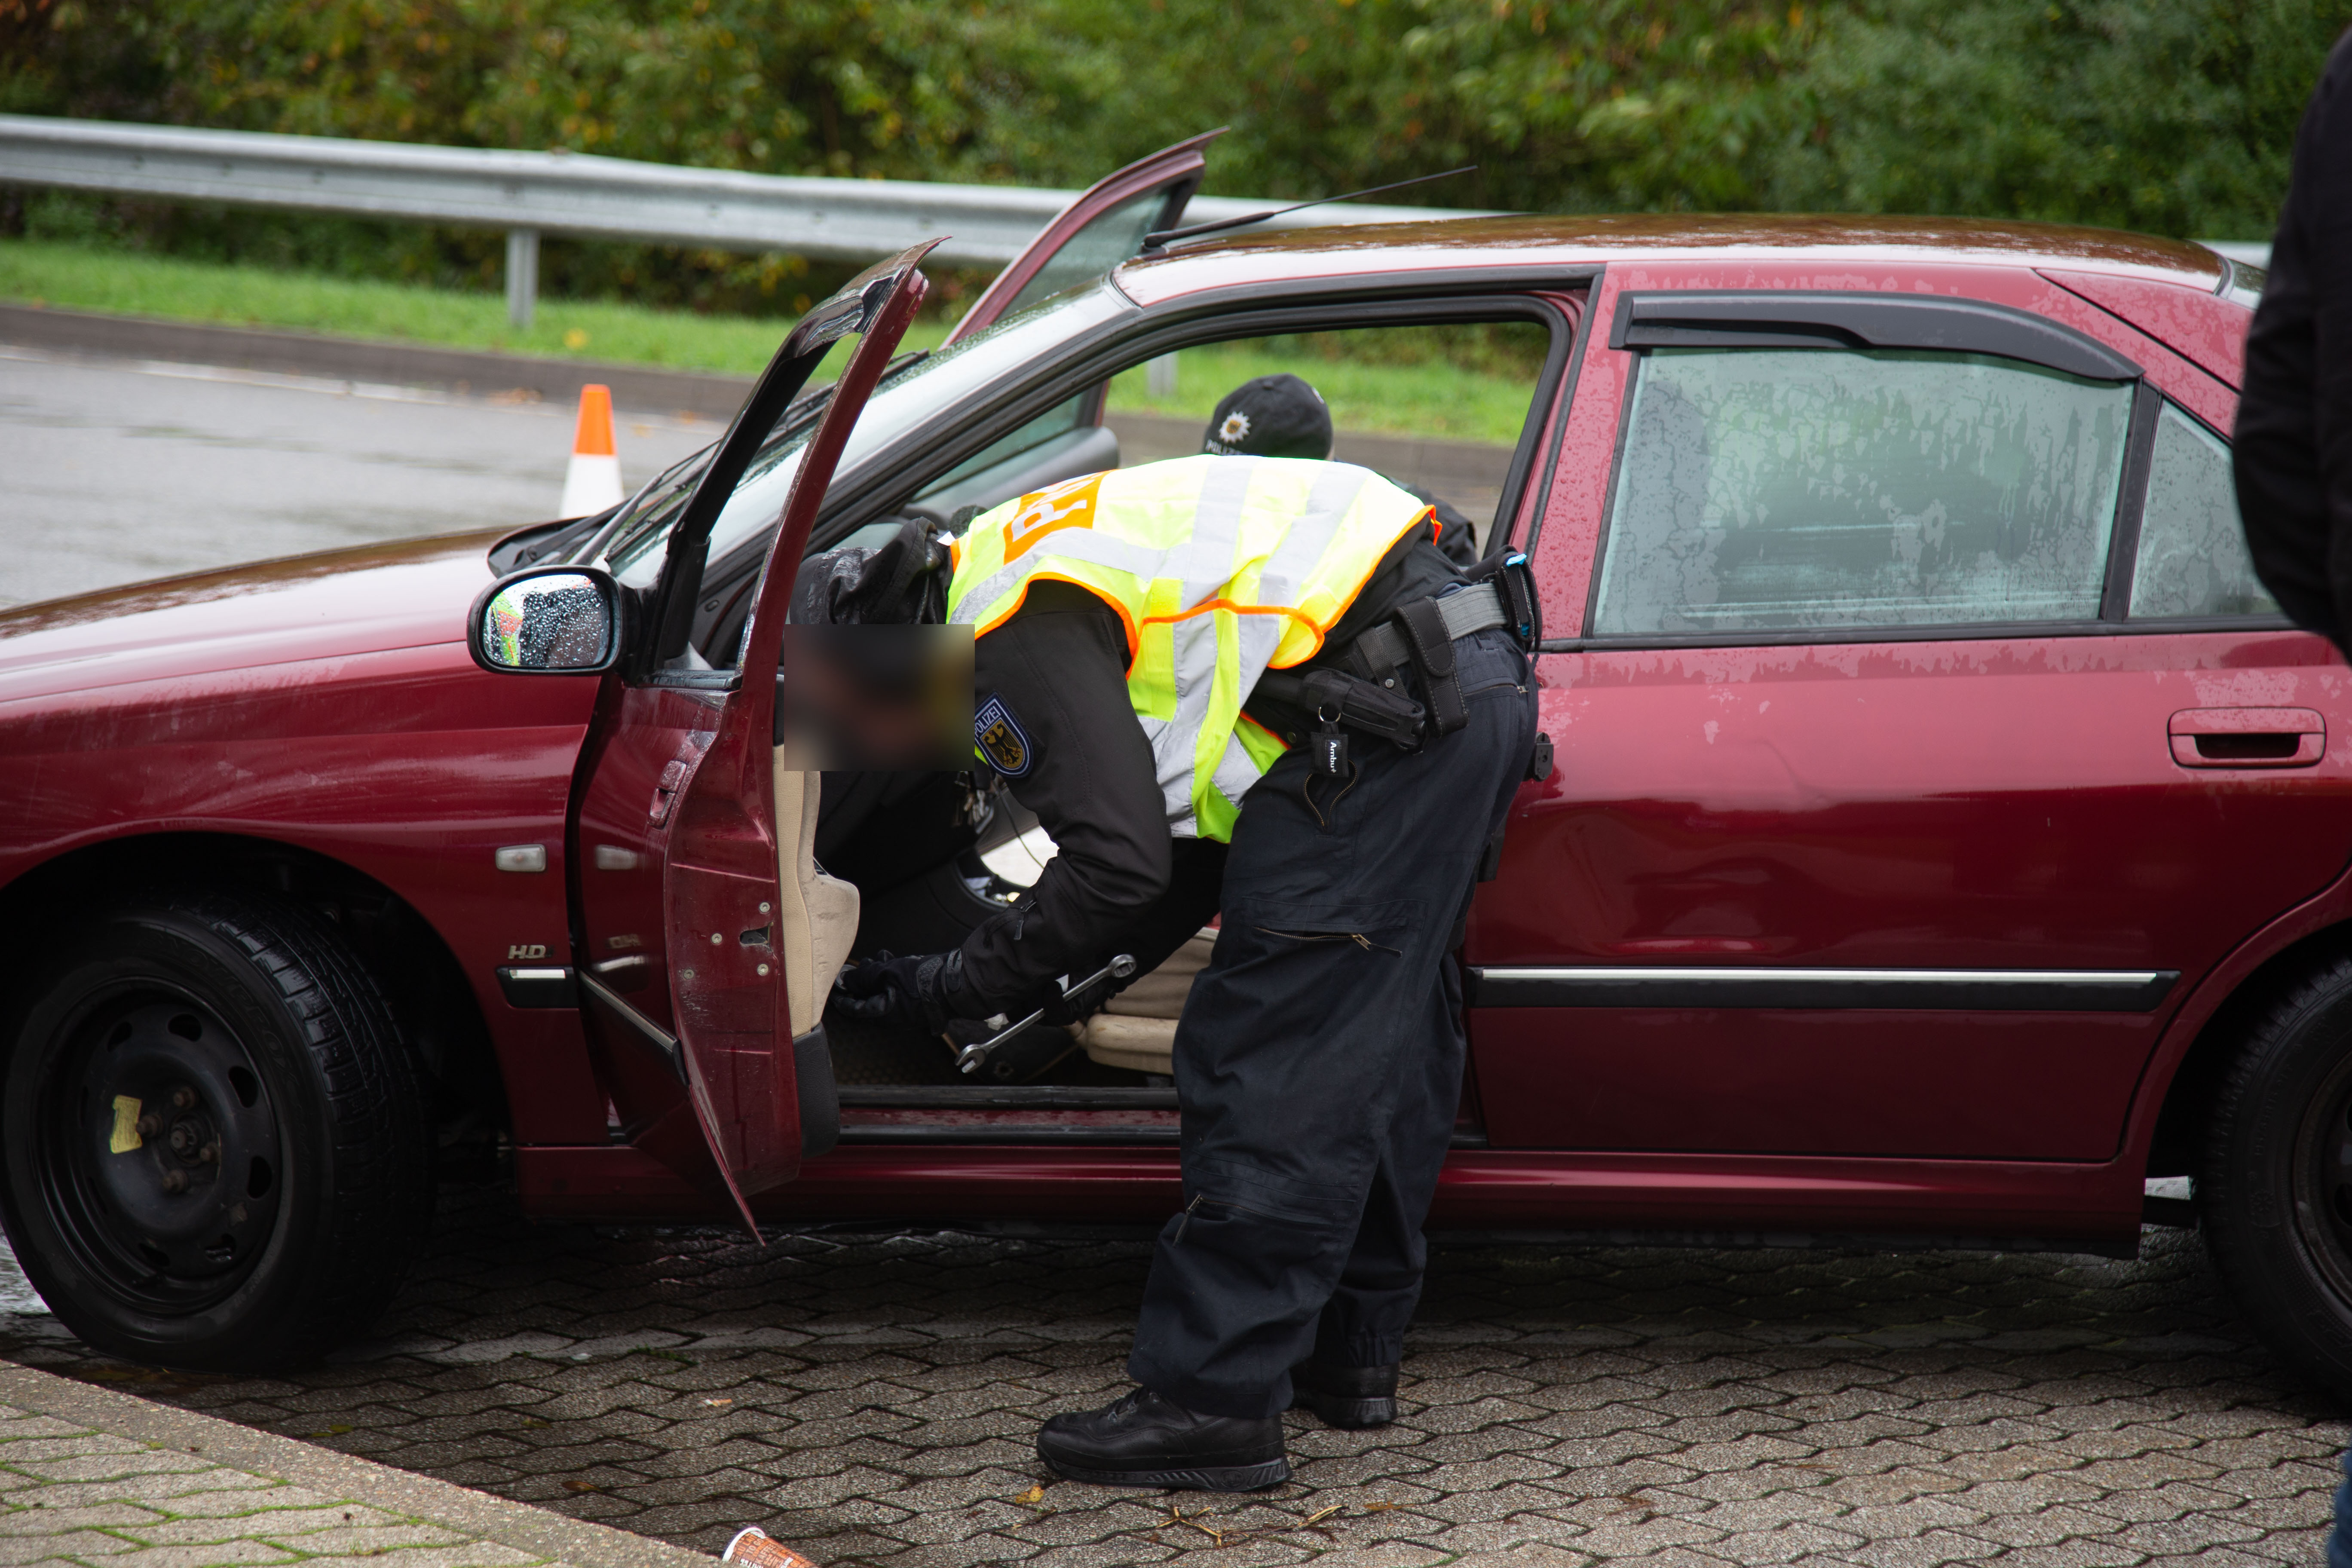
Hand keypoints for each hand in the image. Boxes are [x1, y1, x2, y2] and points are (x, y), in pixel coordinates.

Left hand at [832, 950, 965, 1033]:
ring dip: (875, 975)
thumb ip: (863, 977)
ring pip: (881, 993)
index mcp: (881, 1015)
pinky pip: (895, 991)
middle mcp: (892, 1018)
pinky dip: (890, 977)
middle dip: (859, 980)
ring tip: (876, 958)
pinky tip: (892, 961)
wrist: (956, 983)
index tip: (834, 984)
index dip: (841, 995)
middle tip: (855, 966)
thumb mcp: (886, 973)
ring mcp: (905, 1011)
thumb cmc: (923, 981)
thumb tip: (845, 980)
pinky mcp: (916, 1002)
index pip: (852, 1009)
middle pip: (866, 1000)